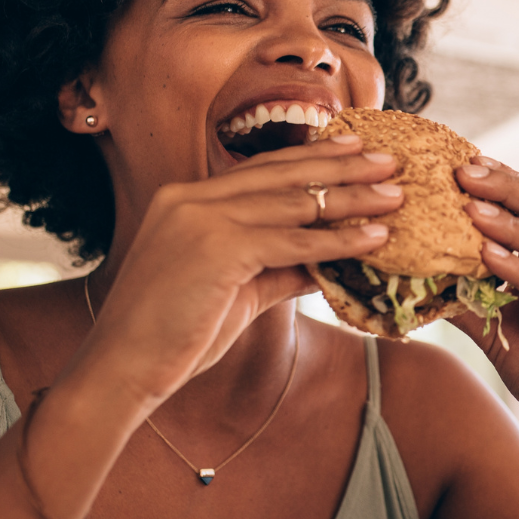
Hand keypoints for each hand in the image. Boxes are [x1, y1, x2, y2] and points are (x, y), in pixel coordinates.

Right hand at [73, 136, 402, 404]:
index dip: (312, 158)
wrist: (123, 369)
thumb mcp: (236, 291)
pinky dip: (338, 240)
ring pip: (294, 202)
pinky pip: (293, 241)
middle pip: (283, 174)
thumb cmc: (174, 336)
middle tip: (389, 160)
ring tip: (395, 196)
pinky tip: (373, 238)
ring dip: (352, 199)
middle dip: (342, 165)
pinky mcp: (216, 248)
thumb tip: (326, 263)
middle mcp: (191, 198)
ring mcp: (200, 219)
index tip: (354, 148)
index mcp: (186, 199)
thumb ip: (278, 268)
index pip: (261, 170)